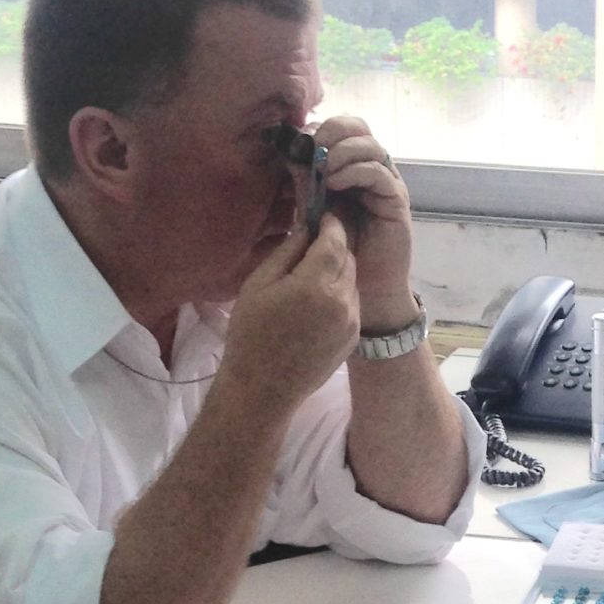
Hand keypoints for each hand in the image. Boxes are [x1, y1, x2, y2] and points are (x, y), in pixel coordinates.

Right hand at [216, 212, 359, 418]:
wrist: (263, 390)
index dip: (330, 222)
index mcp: (316, 284)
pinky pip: (352, 304)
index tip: (322, 213)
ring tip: (312, 275)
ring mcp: (351, 322)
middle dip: (335, 246)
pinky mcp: (352, 338)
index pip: (336, 239)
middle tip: (316, 242)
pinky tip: (316, 303)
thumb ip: (288, 251)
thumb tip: (307, 227)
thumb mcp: (260, 283)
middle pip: (348, 258)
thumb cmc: (251, 334)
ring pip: (352, 281)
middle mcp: (342, 301)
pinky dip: (339, 295)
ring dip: (337, 271)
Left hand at [311, 114, 413, 330]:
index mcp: (352, 166)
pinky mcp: (396, 201)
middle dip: (333, 132)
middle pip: (359, 127)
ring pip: (371, 146)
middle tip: (313, 148)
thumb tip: (288, 153)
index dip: (321, 127)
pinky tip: (335, 184)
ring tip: (323, 170)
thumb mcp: (315, 213)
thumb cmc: (341, 253)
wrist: (367, 289)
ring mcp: (386, 183)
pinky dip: (355, 172)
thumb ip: (305, 184)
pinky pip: (378, 173)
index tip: (298, 142)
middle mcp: (372, 169)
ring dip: (342, 152)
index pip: (342, 129)